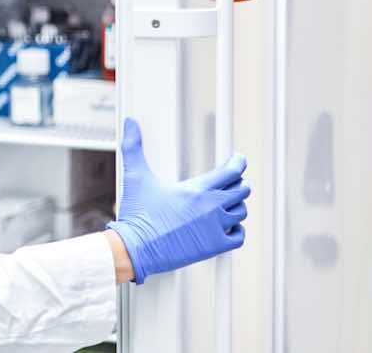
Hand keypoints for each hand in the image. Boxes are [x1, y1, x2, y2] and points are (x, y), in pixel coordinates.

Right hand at [106, 118, 249, 283]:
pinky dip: (237, 229)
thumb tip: (130, 124)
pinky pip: (239, 236)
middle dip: (237, 183)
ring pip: (241, 212)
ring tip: (226, 202)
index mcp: (196, 190)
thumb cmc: (137, 215)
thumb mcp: (135, 176)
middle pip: (241, 190)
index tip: (238, 159)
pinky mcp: (215, 246)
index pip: (232, 171)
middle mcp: (211, 208)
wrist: (136, 248)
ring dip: (236, 205)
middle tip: (231, 181)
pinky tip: (227, 225)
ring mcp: (215, 228)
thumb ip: (133, 146)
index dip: (238, 162)